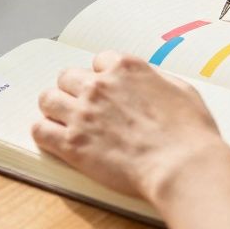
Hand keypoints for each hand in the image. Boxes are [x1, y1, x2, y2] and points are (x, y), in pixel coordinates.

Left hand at [32, 51, 229, 202]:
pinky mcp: (71, 143)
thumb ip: (157, 80)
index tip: (106, 91)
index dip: (102, 77)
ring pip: (47, 99)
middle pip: (67, 77)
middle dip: (74, 90)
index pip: (98, 61)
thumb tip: (149, 82)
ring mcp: (82, 114)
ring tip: (63, 121)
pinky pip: (39, 130)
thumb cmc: (190, 134)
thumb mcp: (182, 90)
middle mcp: (99, 85)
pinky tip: (54, 139)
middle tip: (83, 107)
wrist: (181, 167)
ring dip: (54, 109)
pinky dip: (44, 133)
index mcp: (126, 68)